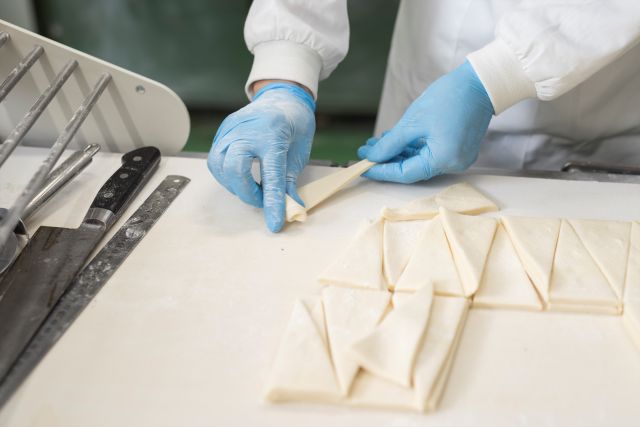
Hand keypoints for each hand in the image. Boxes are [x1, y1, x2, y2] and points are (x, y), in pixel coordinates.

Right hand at [208, 82, 314, 231]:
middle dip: (247, 193)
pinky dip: (228, 175)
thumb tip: (289, 210)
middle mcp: (247, 130)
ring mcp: (230, 129)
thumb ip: (290, 183)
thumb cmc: (294, 124)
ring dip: (235, 185)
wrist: (282, 97)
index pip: (270, 175)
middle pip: (234, 169)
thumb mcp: (300, 153)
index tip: (274, 223)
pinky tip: (242, 177)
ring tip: (253, 188)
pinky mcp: (222, 132)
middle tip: (263, 200)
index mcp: (273, 134)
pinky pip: (216, 160)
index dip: (272, 202)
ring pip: (219, 166)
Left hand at [358, 60, 493, 182]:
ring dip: (399, 153)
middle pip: (413, 169)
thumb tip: (373, 156)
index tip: (363, 166)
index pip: (405, 173)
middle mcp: (454, 164)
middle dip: (388, 160)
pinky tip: (396, 141)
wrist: (481, 81)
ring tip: (378, 144)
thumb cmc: (450, 97)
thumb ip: (391, 144)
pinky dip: (413, 149)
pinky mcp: (459, 148)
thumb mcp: (413, 122)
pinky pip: (431, 154)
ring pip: (421, 161)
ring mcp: (458, 157)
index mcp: (444, 160)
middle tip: (367, 152)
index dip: (382, 170)